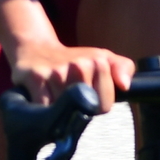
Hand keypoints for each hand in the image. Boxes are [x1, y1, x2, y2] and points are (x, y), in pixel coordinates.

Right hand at [0, 32, 132, 107]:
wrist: (35, 48)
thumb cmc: (73, 60)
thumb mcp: (103, 59)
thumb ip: (123, 68)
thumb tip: (124, 85)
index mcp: (99, 62)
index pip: (104, 106)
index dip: (95, 106)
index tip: (87, 95)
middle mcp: (79, 65)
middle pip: (84, 110)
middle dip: (77, 107)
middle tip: (69, 93)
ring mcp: (57, 72)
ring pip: (65, 111)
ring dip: (59, 110)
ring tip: (56, 93)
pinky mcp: (36, 78)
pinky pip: (45, 109)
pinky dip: (43, 110)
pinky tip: (43, 97)